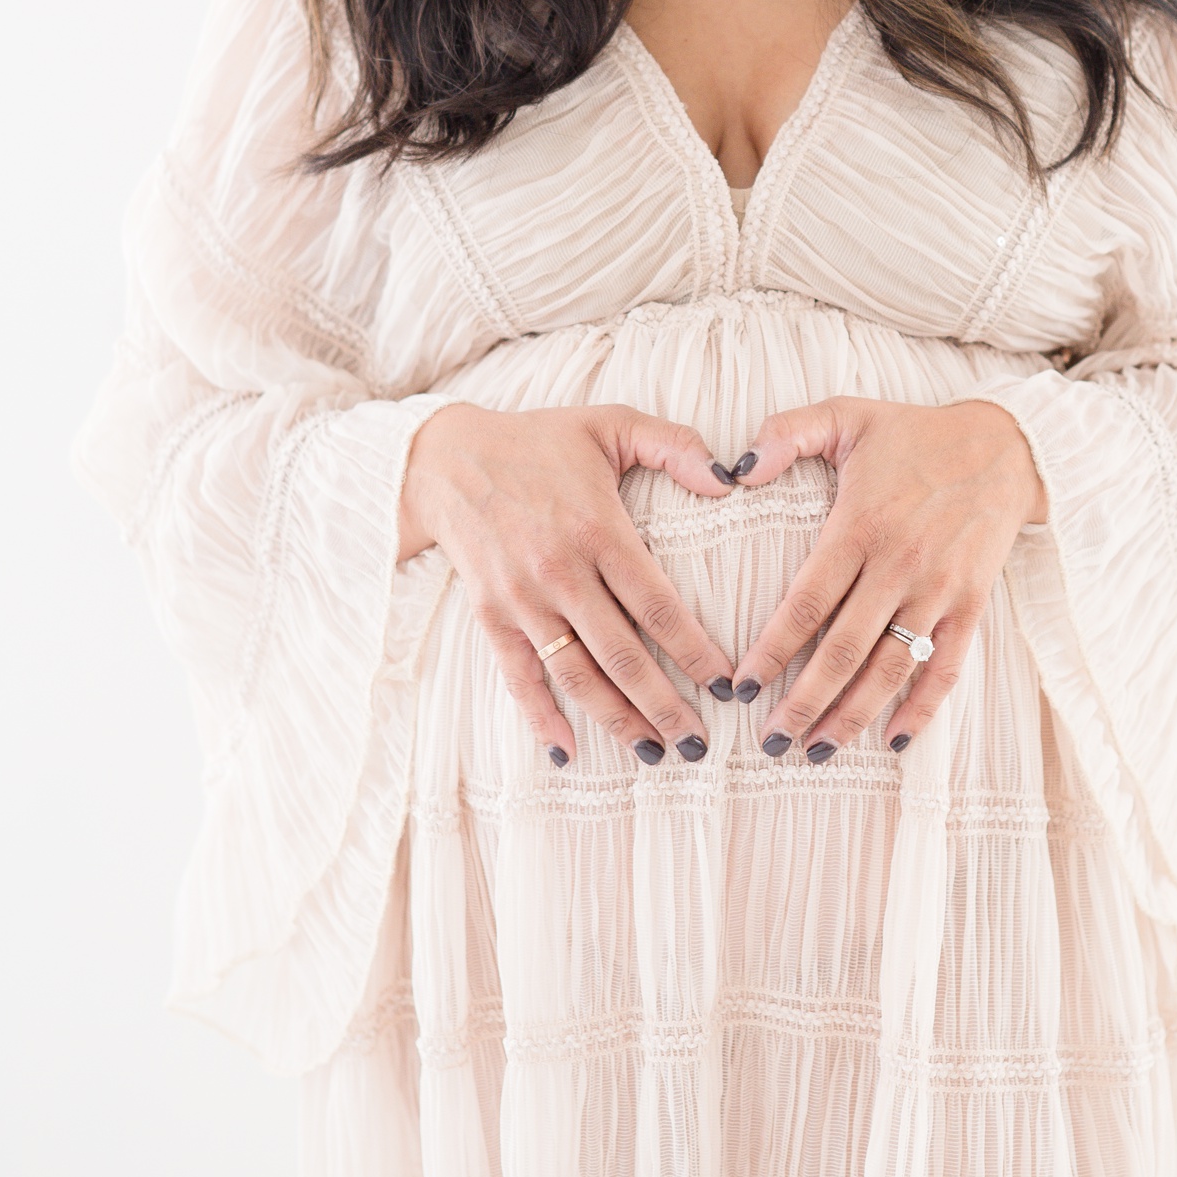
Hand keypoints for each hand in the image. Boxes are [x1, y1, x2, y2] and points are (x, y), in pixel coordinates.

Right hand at [399, 402, 735, 767]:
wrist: (446, 459)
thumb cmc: (539, 441)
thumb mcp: (610, 423)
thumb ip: (675, 445)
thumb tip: (730, 478)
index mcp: (597, 529)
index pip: (656, 604)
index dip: (693, 650)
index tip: (726, 683)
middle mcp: (560, 572)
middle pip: (622, 655)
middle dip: (665, 705)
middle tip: (701, 745)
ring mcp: (523, 600)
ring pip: (577, 675)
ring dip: (617, 719)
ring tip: (655, 753)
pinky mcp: (492, 615)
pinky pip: (519, 676)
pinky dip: (540, 717)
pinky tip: (566, 752)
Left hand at [726, 398, 1047, 758]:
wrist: (1005, 446)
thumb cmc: (913, 434)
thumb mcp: (846, 415)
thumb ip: (786, 432)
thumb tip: (736, 470)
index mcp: (861, 526)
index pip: (807, 602)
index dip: (771, 650)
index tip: (742, 688)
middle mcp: (899, 566)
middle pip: (844, 650)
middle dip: (803, 702)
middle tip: (769, 742)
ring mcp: (939, 590)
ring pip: (891, 668)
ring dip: (852, 716)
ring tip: (815, 752)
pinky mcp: (971, 605)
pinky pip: (946, 667)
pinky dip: (922, 709)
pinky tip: (894, 741)